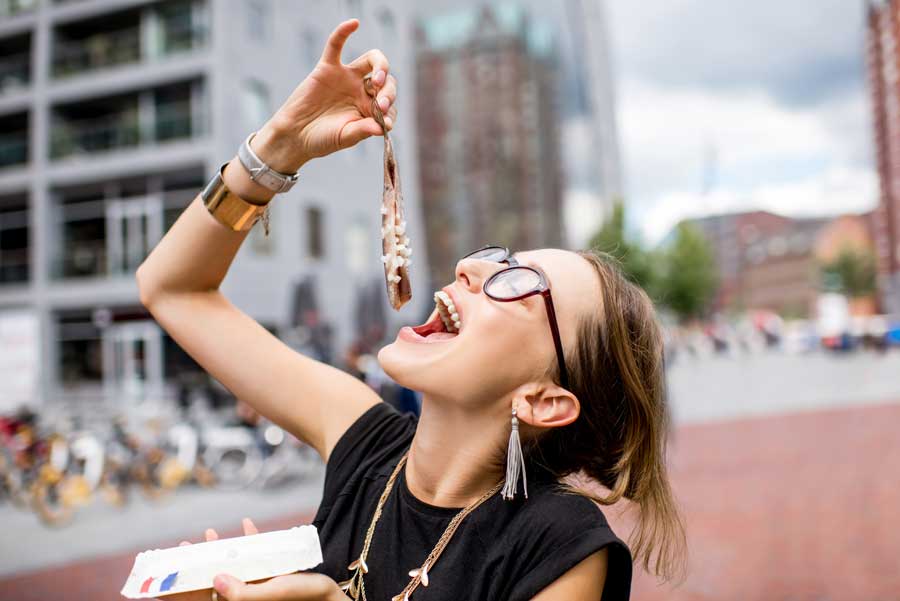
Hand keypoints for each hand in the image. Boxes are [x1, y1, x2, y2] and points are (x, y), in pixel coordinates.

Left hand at [158, 518, 343, 600]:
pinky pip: (255, 560)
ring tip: (210, 533)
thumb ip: (245, 593)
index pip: (202, 597)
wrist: (334, 600)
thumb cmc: (308, 599)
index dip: (181, 585)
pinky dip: (250, 542)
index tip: (172, 563)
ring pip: (230, 569)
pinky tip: (248, 526)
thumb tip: (217, 580)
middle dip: (199, 561)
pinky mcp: (272, 578)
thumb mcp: (276, 593)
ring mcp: (257, 588)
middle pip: (212, 581)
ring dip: (220, 550)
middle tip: (190, 541)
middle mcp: (245, 597)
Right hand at [252, 19, 397, 172]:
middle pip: (386, 80)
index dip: (391, 110)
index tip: (385, 122)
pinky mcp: (328, 68)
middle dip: (388, 92)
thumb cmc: (322, 140)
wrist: (295, 136)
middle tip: (382, 104)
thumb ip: (363, 130)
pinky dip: (343, 33)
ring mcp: (346, 78)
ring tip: (378, 79)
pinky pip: (336, 46)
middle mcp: (362, 91)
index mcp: (370, 109)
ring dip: (381, 66)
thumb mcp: (345, 137)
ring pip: (370, 60)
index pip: (390, 104)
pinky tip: (354, 23)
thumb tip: (383, 127)